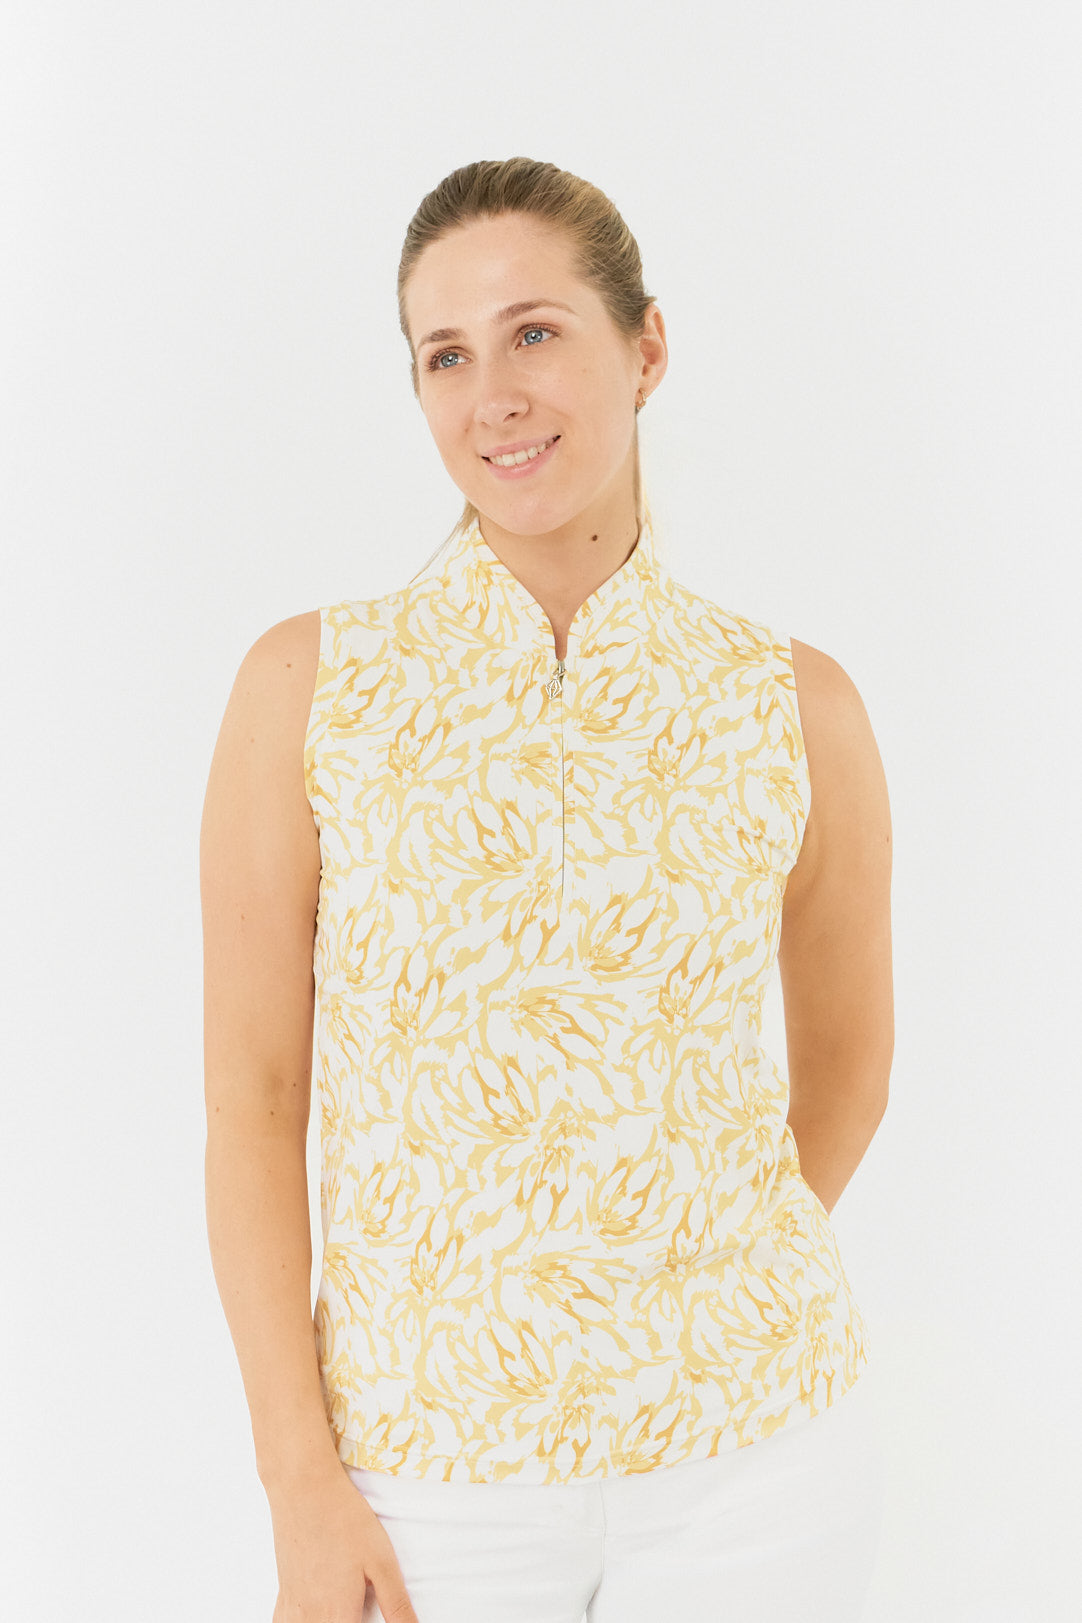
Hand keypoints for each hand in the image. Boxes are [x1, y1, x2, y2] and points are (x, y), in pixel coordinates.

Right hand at [269, 1464, 419, 1621]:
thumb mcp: (382, 1562)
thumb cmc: (346, 1521)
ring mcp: (293, 1606)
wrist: (304, 1489)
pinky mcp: (283, 1593)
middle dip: (348, 1621)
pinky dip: (298, 1622)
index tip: (368, 1615)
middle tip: (360, 1611)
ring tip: (340, 1610)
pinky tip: (313, 1614)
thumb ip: (396, 1605)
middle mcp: (311, 1617)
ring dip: (324, 1622)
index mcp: (338, 1615)